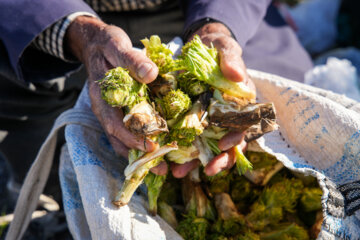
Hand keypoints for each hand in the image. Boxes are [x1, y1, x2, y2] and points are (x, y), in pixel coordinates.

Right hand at [65, 16, 158, 157]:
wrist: (96, 44)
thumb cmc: (107, 45)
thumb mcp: (117, 45)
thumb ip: (132, 59)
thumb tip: (151, 74)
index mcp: (102, 95)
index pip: (114, 122)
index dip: (131, 137)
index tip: (151, 147)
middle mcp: (104, 107)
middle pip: (118, 136)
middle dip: (139, 153)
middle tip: (160, 168)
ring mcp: (110, 110)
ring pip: (121, 137)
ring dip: (138, 153)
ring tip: (159, 166)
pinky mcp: (118, 110)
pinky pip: (126, 129)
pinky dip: (137, 141)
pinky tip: (152, 150)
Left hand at [170, 22, 255, 177]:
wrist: (200, 48)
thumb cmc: (217, 49)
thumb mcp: (225, 49)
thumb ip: (231, 59)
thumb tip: (237, 75)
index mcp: (240, 103)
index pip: (244, 125)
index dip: (237, 137)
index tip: (226, 144)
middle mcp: (227, 116)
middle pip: (228, 143)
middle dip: (220, 159)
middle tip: (209, 170)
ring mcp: (209, 121)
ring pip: (207, 147)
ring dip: (197, 162)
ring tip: (182, 173)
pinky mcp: (192, 121)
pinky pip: (188, 140)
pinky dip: (181, 153)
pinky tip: (170, 164)